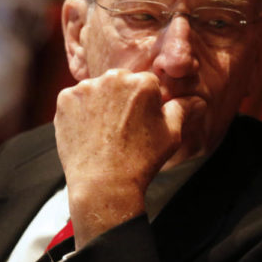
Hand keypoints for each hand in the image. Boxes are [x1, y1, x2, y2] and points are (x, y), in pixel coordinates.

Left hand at [54, 69, 201, 247]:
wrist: (103, 184)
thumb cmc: (141, 161)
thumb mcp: (171, 135)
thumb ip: (183, 109)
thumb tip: (197, 100)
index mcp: (143, 82)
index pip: (147, 84)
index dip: (146, 105)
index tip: (140, 124)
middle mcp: (113, 78)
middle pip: (120, 83)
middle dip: (122, 100)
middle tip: (122, 130)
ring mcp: (86, 88)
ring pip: (97, 90)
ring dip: (100, 104)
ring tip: (104, 133)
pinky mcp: (65, 100)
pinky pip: (75, 100)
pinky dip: (79, 112)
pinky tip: (88, 132)